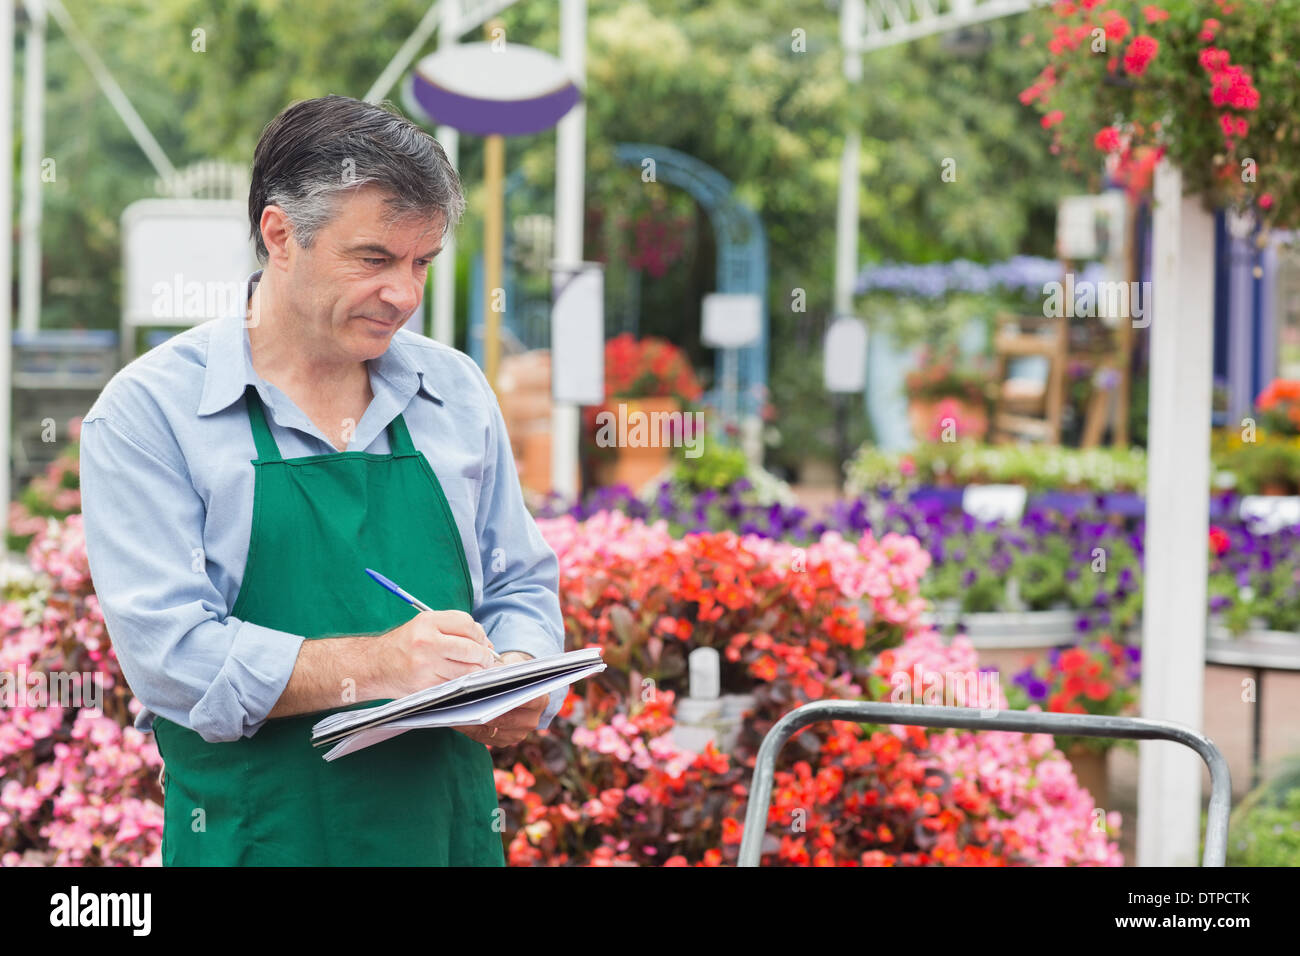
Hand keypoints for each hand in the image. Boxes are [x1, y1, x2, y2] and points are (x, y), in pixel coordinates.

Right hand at [381, 609, 496, 697]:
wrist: (374, 666)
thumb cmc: (404, 645)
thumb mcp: (424, 626)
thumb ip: (454, 629)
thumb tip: (486, 642)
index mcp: (427, 622)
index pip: (467, 624)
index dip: (480, 634)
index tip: (483, 642)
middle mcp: (426, 641)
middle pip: (471, 648)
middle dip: (485, 656)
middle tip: (487, 659)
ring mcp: (426, 665)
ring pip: (467, 670)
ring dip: (478, 671)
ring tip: (477, 670)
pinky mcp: (425, 685)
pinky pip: (455, 685)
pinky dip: (463, 683)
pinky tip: (462, 680)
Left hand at [454, 651, 545, 747]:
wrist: (516, 687)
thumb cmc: (512, 673)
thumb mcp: (511, 665)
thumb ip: (502, 669)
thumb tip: (485, 670)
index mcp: (540, 700)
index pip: (523, 699)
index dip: (504, 696)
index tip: (484, 690)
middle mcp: (531, 721)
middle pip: (505, 719)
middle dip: (484, 711)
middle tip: (464, 703)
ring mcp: (518, 735)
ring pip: (491, 731)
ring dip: (472, 722)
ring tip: (455, 711)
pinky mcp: (502, 742)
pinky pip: (482, 738)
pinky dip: (468, 728)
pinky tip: (454, 719)